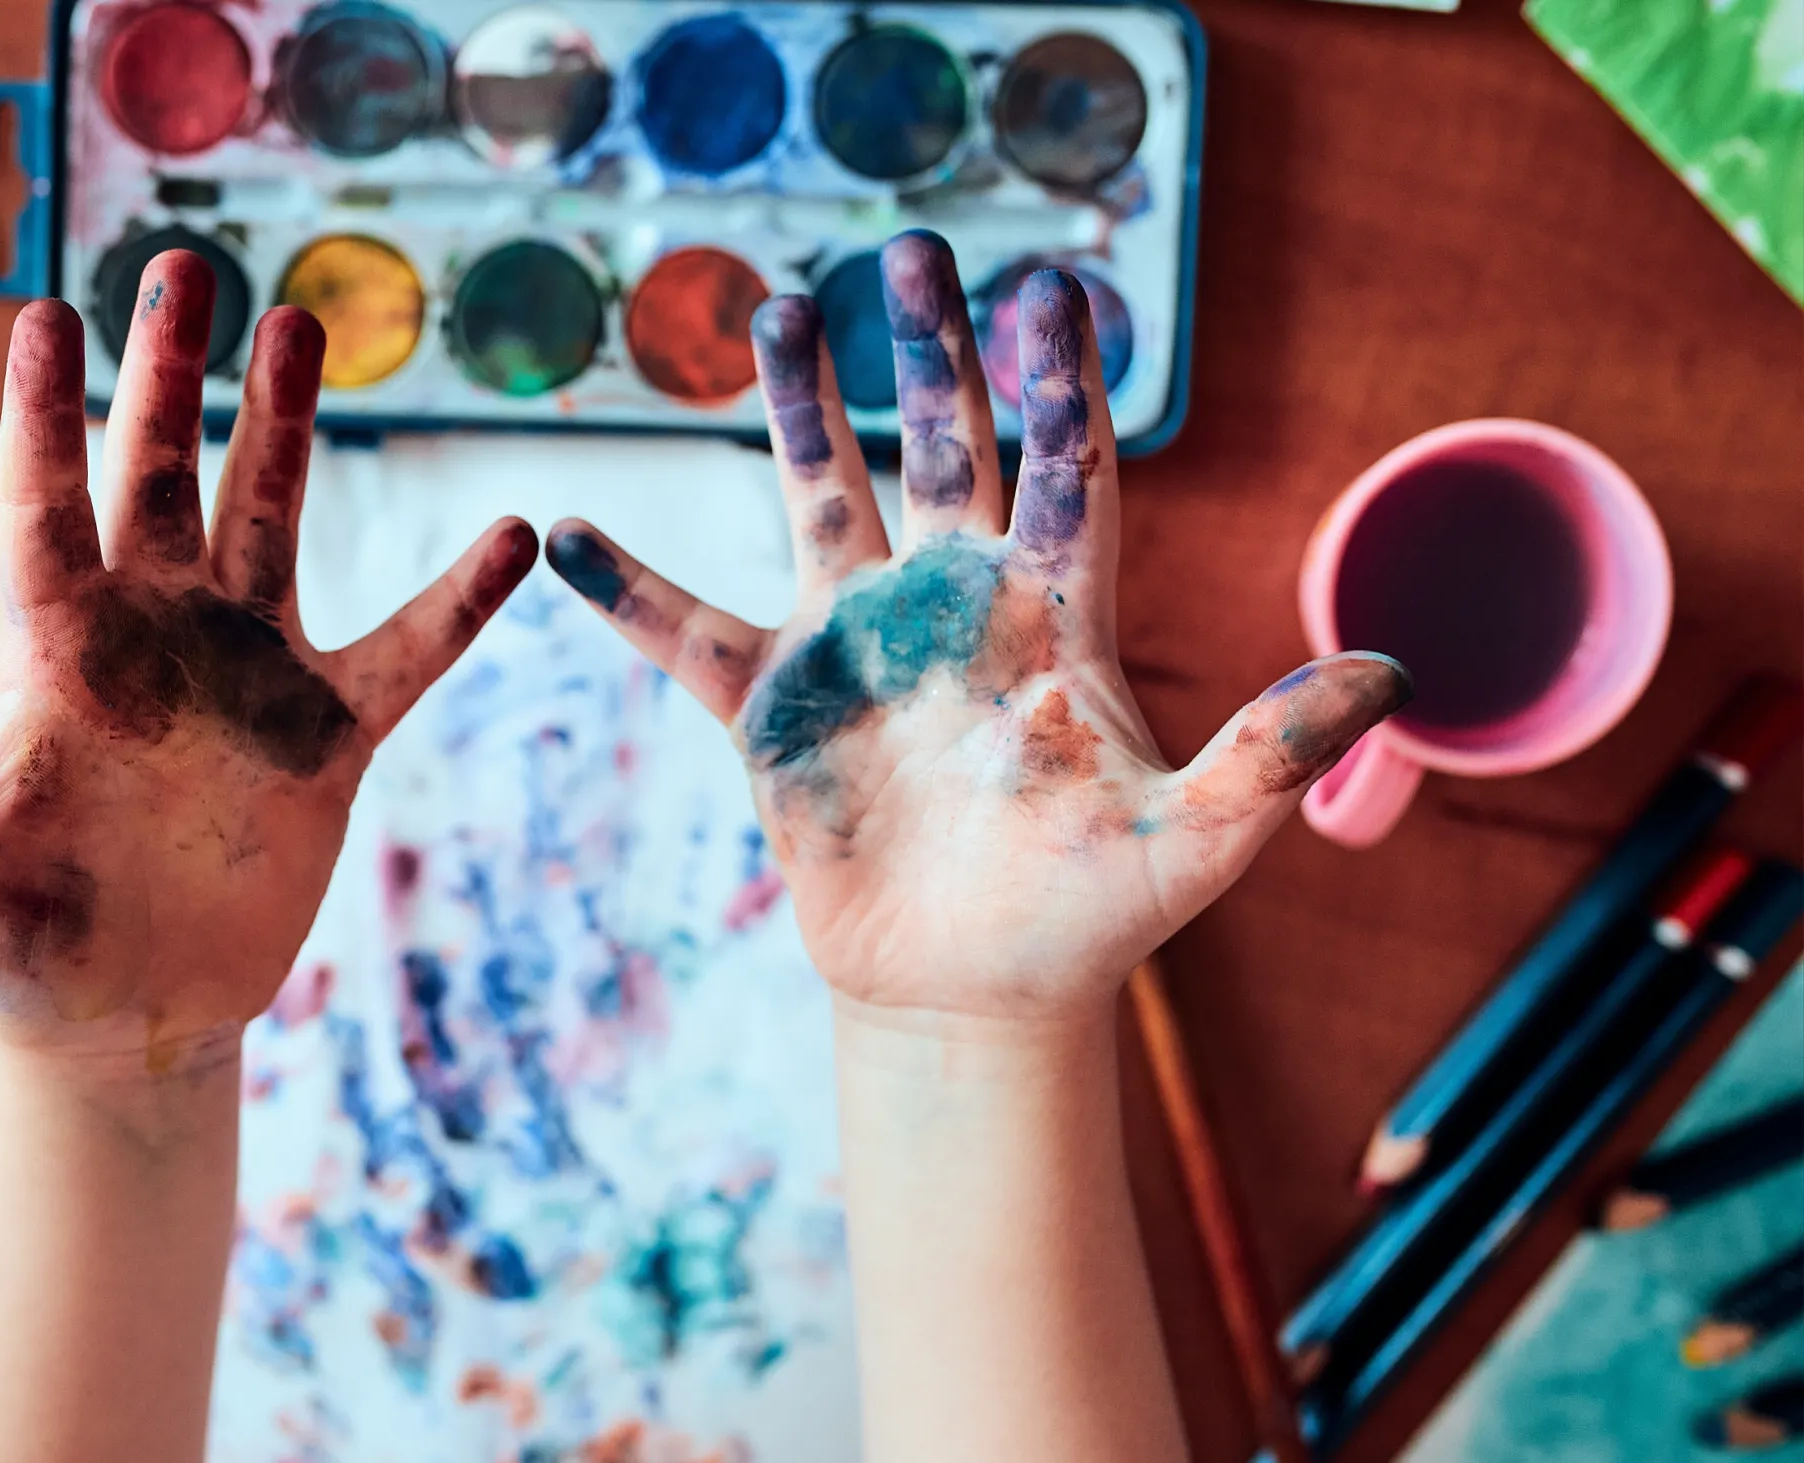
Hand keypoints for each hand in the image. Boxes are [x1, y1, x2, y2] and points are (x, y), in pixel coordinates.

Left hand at [0, 252, 536, 1062]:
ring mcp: (244, 676)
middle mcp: (152, 637)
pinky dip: (456, 602)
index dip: (43, 414)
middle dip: (170, 376)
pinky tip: (513, 536)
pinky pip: (404, 652)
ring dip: (287, 431)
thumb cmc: (8, 952)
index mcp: (56, 654)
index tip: (44, 314)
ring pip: (273, 523)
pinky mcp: (325, 738)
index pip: (44, 507)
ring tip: (302, 326)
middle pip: (161, 477)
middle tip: (182, 268)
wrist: (121, 1020)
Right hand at [546, 231, 1407, 1022]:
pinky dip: (626, 589)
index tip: (1057, 288)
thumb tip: (1400, 673)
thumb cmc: (1092, 918)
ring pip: (822, 495)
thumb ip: (1274, 751)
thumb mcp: (1197, 839)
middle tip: (916, 249)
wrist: (976, 996)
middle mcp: (954, 604)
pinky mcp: (773, 708)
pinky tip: (563, 532)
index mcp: (1057, 617)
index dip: (1061, 381)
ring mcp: (858, 645)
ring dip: (797, 408)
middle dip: (931, 348)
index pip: (1066, 469)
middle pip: (944, 446)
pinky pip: (685, 635)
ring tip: (776, 307)